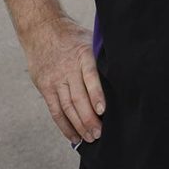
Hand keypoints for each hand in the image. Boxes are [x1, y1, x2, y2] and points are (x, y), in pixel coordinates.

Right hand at [22, 16, 105, 143]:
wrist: (41, 29)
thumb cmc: (73, 36)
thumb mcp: (90, 39)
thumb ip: (103, 56)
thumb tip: (127, 69)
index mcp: (83, 55)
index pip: (90, 77)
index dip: (96, 95)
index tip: (103, 110)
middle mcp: (68, 69)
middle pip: (78, 98)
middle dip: (89, 119)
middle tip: (99, 134)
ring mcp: (55, 79)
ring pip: (67, 107)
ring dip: (78, 125)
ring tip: (90, 139)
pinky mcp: (45, 87)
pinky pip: (55, 110)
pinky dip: (64, 125)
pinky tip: (73, 136)